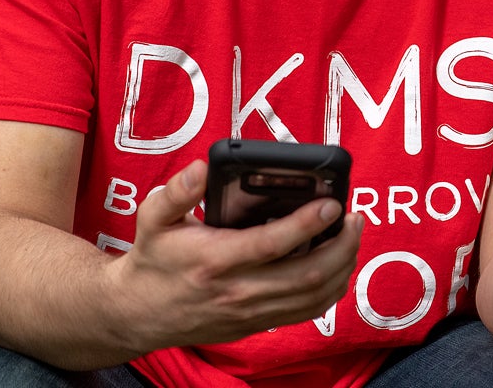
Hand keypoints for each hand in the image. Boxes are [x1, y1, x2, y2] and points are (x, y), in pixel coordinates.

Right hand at [108, 158, 362, 350]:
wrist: (136, 313)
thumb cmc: (153, 259)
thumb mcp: (152, 218)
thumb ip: (177, 192)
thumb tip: (203, 168)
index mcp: (214, 260)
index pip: (271, 244)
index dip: (307, 223)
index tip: (332, 202)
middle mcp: (237, 291)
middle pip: (307, 274)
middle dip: (341, 244)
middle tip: (356, 217)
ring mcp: (250, 312)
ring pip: (314, 296)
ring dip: (343, 265)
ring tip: (353, 235)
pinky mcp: (257, 324)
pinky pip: (307, 312)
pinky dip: (332, 288)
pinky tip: (340, 264)